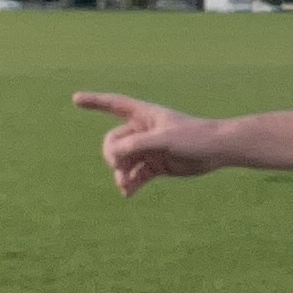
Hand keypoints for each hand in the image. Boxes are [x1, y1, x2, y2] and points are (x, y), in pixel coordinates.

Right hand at [72, 91, 225, 197]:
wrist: (216, 151)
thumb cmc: (192, 137)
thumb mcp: (162, 139)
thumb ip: (135, 145)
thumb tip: (112, 155)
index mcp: (143, 115)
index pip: (113, 104)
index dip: (94, 101)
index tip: (75, 99)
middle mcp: (142, 131)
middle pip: (113, 142)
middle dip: (113, 156)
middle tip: (120, 167)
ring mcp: (148, 149)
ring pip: (123, 162)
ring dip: (121, 174)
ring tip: (125, 186)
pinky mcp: (156, 165)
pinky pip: (136, 175)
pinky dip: (131, 184)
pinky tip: (128, 193)